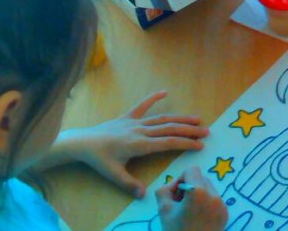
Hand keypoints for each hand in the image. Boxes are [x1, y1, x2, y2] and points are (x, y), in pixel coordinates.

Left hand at [59, 92, 207, 197]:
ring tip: (196, 119)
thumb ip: (129, 184)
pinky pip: (142, 106)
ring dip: (180, 118)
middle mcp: (141, 130)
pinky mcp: (127, 117)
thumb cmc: (98, 160)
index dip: (185, 144)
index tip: (200, 145)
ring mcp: (135, 122)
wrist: (81, 142)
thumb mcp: (113, 174)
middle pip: (170, 129)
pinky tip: (164, 92)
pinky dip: (153, 98)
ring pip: (162, 119)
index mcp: (140, 144)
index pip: (168, 143)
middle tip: (206, 132)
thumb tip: (144, 195)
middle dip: (189, 131)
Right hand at [156, 167, 227, 230]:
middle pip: (201, 178)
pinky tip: (197, 218)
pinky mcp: (226, 213)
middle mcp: (214, 194)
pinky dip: (205, 204)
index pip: (191, 170)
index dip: (180, 179)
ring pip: (209, 189)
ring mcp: (222, 204)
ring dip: (197, 195)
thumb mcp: (163, 211)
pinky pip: (215, 200)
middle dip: (188, 187)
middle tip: (178, 204)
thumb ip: (164, 191)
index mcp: (198, 191)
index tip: (174, 195)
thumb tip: (172, 186)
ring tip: (188, 212)